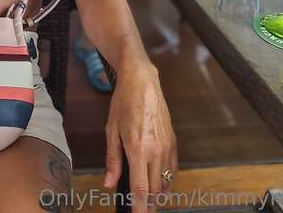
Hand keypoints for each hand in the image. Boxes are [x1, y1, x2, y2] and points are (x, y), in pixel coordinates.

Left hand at [103, 61, 177, 212]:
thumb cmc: (123, 102)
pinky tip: (161, 184)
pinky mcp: (173, 141)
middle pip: (154, 189)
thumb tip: (109, 184)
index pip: (140, 189)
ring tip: (149, 201)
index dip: (140, 208)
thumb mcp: (111, 130)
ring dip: (158, 194)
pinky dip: (168, 180)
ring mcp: (166, 146)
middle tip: (141, 210)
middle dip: (149, 204)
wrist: (142, 81)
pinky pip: (173, 168)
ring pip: (166, 181)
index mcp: (137, 149)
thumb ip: (113, 160)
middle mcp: (155, 151)